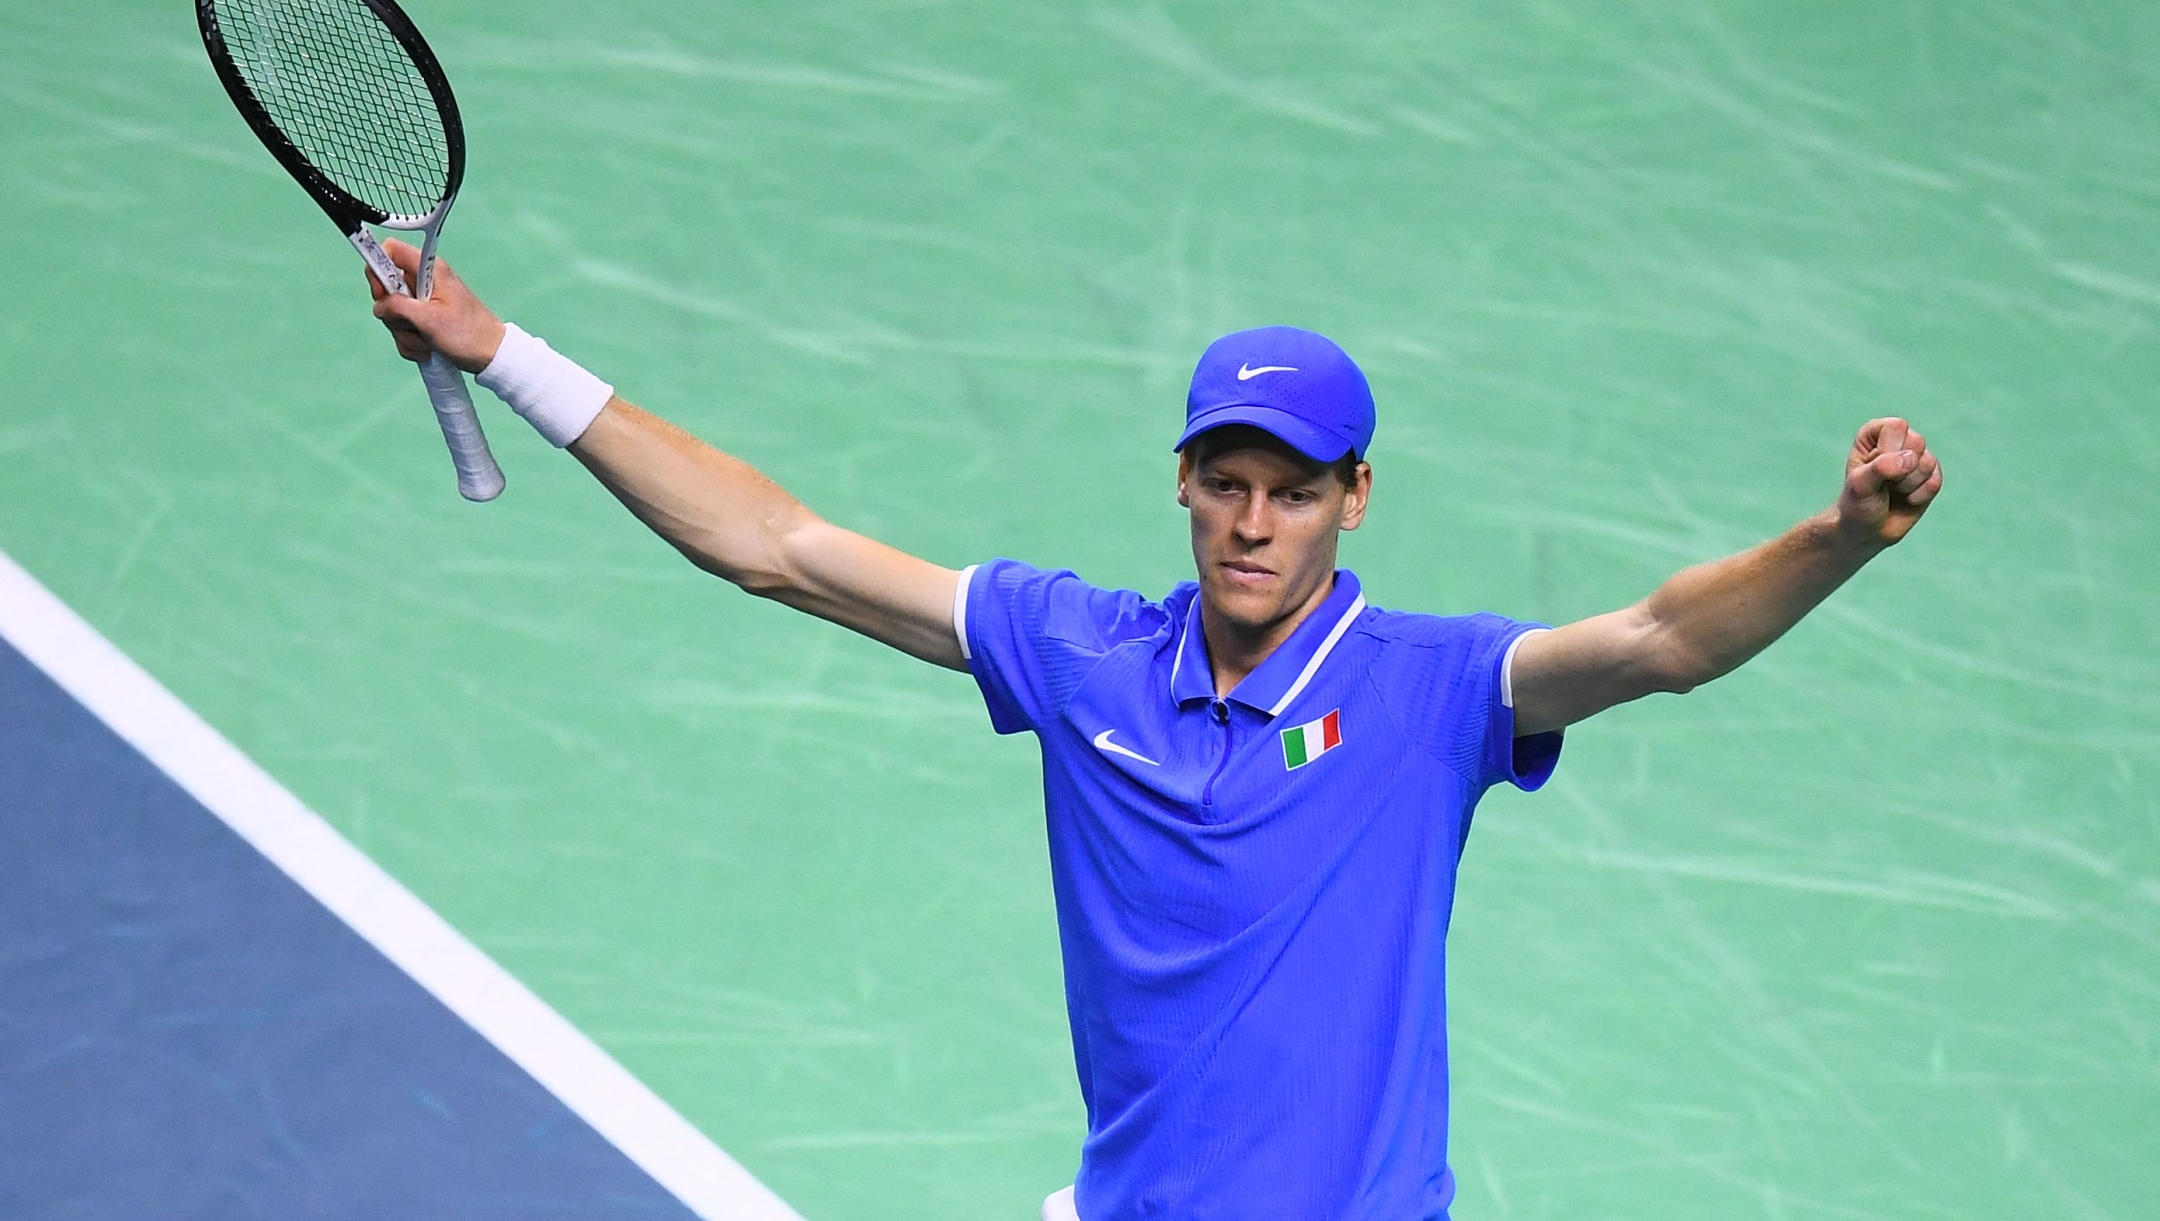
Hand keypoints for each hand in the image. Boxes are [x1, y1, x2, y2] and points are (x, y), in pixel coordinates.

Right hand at [366, 239, 506, 372]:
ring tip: (428, 341)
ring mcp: (424, 302)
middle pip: (387, 290)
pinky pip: (403, 330)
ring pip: (394, 314)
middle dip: (396, 315)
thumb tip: (379, 306)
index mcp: (429, 270)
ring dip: (406, 334)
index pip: (390, 250)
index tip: (382, 293)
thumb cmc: (468, 334)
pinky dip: (412, 343)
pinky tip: (428, 350)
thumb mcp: (428, 319)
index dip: (378, 268)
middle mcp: (425, 282)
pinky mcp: (425, 320)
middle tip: (415, 325)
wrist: (491, 356)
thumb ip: (398, 307)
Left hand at [1835, 416, 1943, 547]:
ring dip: (1908, 485)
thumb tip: (1911, 459)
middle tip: (1884, 483)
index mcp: (1876, 432)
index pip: (1896, 427)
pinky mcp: (1930, 476)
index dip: (1887, 451)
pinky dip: (1920, 495)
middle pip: (1917, 442)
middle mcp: (1898, 440)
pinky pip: (1936, 480)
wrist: (1866, 531)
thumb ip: (1882, 467)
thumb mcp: (1860, 484)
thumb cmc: (1857, 503)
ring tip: (1893, 491)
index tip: (1872, 468)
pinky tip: (1907, 499)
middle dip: (1900, 470)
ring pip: (1928, 462)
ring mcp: (1916, 458)